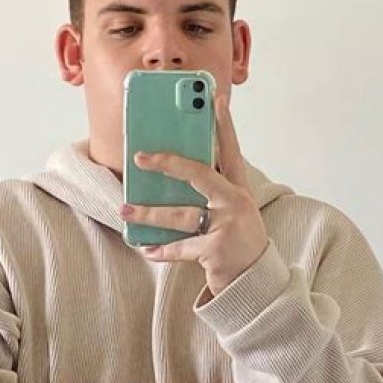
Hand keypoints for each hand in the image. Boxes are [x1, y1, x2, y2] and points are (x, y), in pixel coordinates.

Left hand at [120, 95, 268, 295]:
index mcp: (239, 189)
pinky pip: (180, 247)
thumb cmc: (238, 242)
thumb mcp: (231, 213)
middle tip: (140, 158)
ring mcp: (227, 225)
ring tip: (126, 211)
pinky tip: (146, 248)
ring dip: (149, 214)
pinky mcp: (216, 249)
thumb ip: (209, 195)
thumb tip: (169, 180)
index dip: (224, 124)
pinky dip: (161, 249)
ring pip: (180, 214)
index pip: (231, 150)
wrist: (256, 283)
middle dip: (168, 164)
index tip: (214, 98)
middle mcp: (236, 202)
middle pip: (199, 174)